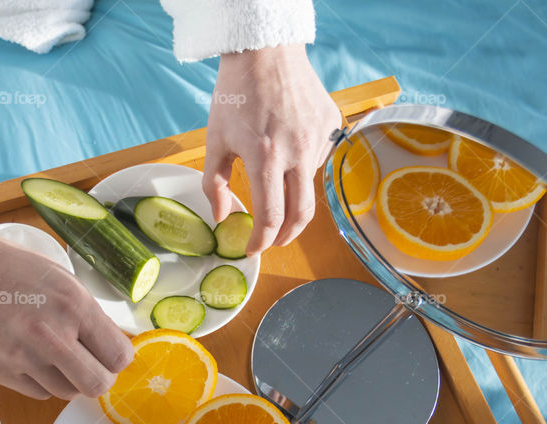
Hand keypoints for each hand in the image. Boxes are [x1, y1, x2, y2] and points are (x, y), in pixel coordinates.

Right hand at [0, 185, 132, 399]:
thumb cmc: (12, 270)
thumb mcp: (62, 281)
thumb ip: (89, 316)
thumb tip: (116, 349)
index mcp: (74, 305)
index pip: (119, 356)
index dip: (116, 358)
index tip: (109, 353)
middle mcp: (51, 334)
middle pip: (97, 384)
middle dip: (98, 377)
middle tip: (88, 364)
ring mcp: (22, 356)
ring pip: (67, 392)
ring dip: (67, 379)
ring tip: (52, 354)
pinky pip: (38, 392)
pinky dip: (41, 380)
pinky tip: (30, 355)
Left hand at [203, 44, 341, 254]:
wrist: (265, 51)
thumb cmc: (235, 94)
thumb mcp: (214, 139)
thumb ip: (215, 183)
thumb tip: (223, 217)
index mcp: (265, 156)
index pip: (270, 217)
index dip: (261, 241)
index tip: (253, 249)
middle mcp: (297, 151)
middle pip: (301, 215)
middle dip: (286, 237)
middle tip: (273, 241)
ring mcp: (318, 138)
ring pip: (308, 185)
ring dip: (292, 195)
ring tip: (275, 180)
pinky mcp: (332, 126)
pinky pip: (318, 159)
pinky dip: (302, 164)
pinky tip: (288, 146)